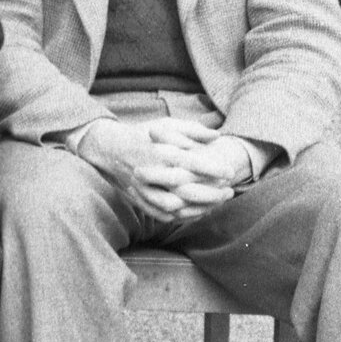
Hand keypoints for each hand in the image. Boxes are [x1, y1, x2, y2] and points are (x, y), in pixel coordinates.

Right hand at [76, 117, 218, 222]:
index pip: (192, 163)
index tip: (230, 172)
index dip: (213, 169)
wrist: (110, 149)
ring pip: (176, 206)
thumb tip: (216, 135)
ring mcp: (145, 189)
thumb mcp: (167, 125)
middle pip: (187, 189)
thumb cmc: (143, 135)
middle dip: (212, 193)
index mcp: (160, 151)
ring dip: (200, 207)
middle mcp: (153, 172)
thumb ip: (192, 130)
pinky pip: (164, 214)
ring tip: (217, 203)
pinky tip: (199, 211)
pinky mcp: (141, 200)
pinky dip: (183, 216)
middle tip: (230, 191)